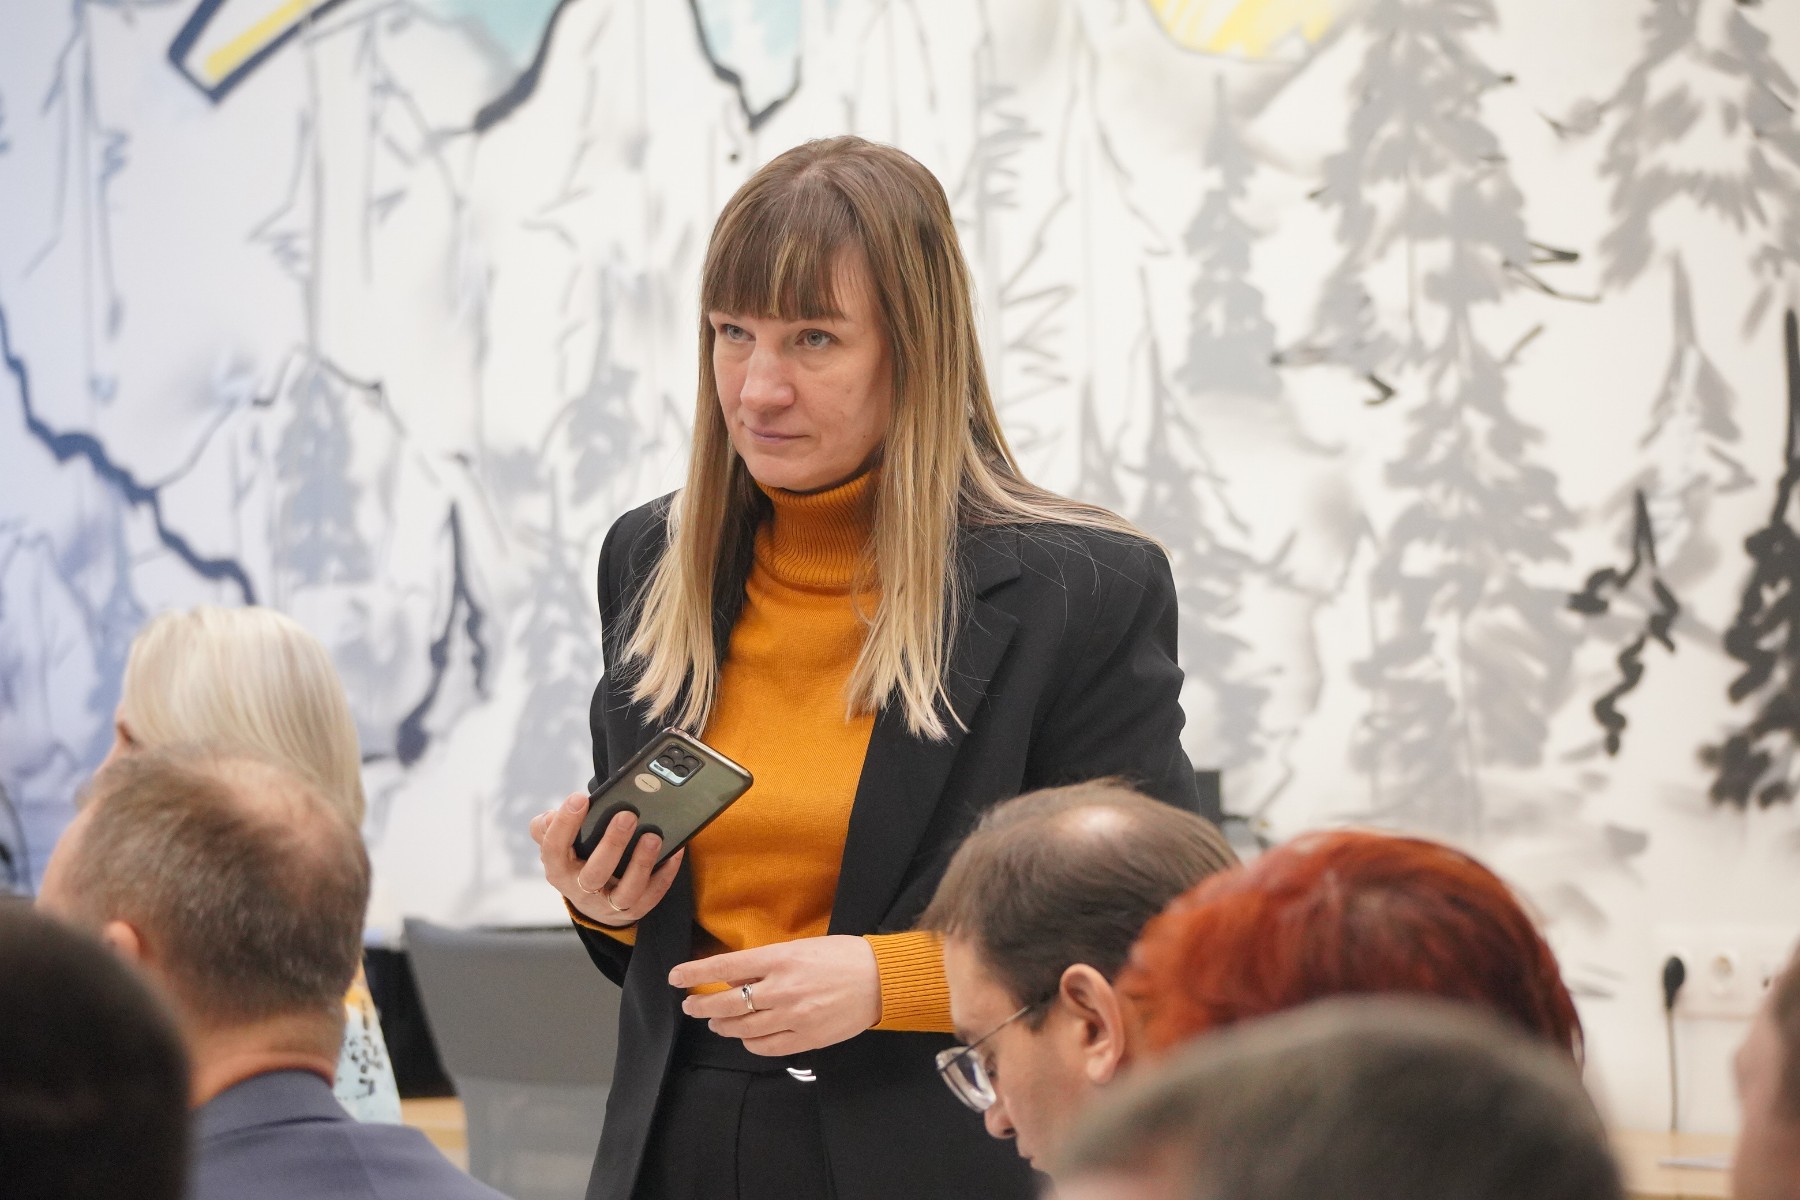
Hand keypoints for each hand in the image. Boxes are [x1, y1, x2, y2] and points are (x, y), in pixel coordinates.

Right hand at [531, 791, 682, 926]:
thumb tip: (552, 816)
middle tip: (627, 815)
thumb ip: (549, 827)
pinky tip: (675, 852)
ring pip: (627, 891)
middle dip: (612, 844)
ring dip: (641, 863)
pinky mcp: (633, 910)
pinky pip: (652, 896)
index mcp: (558, 869)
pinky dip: (665, 875)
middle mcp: (580, 890)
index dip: (565, 824)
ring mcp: (608, 904)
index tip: (580, 798)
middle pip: (594, 873)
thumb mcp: (559, 844)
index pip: (554, 848)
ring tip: (653, 836)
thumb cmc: (576, 860)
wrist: (591, 900)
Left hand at [671, 936, 879, 1055]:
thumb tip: (734, 974)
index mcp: (780, 958)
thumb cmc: (842, 956)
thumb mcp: (800, 947)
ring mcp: (794, 1016)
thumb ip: (767, 962)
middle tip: (691, 1007)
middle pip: (727, 1003)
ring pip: (743, 1028)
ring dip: (723, 1026)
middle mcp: (782, 988)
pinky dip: (750, 1042)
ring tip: (716, 1023)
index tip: (676, 977)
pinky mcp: (806, 1038)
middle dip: (702, 1006)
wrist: (881, 979)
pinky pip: (766, 1046)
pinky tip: (747, 1037)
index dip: (695, 973)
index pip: (726, 966)